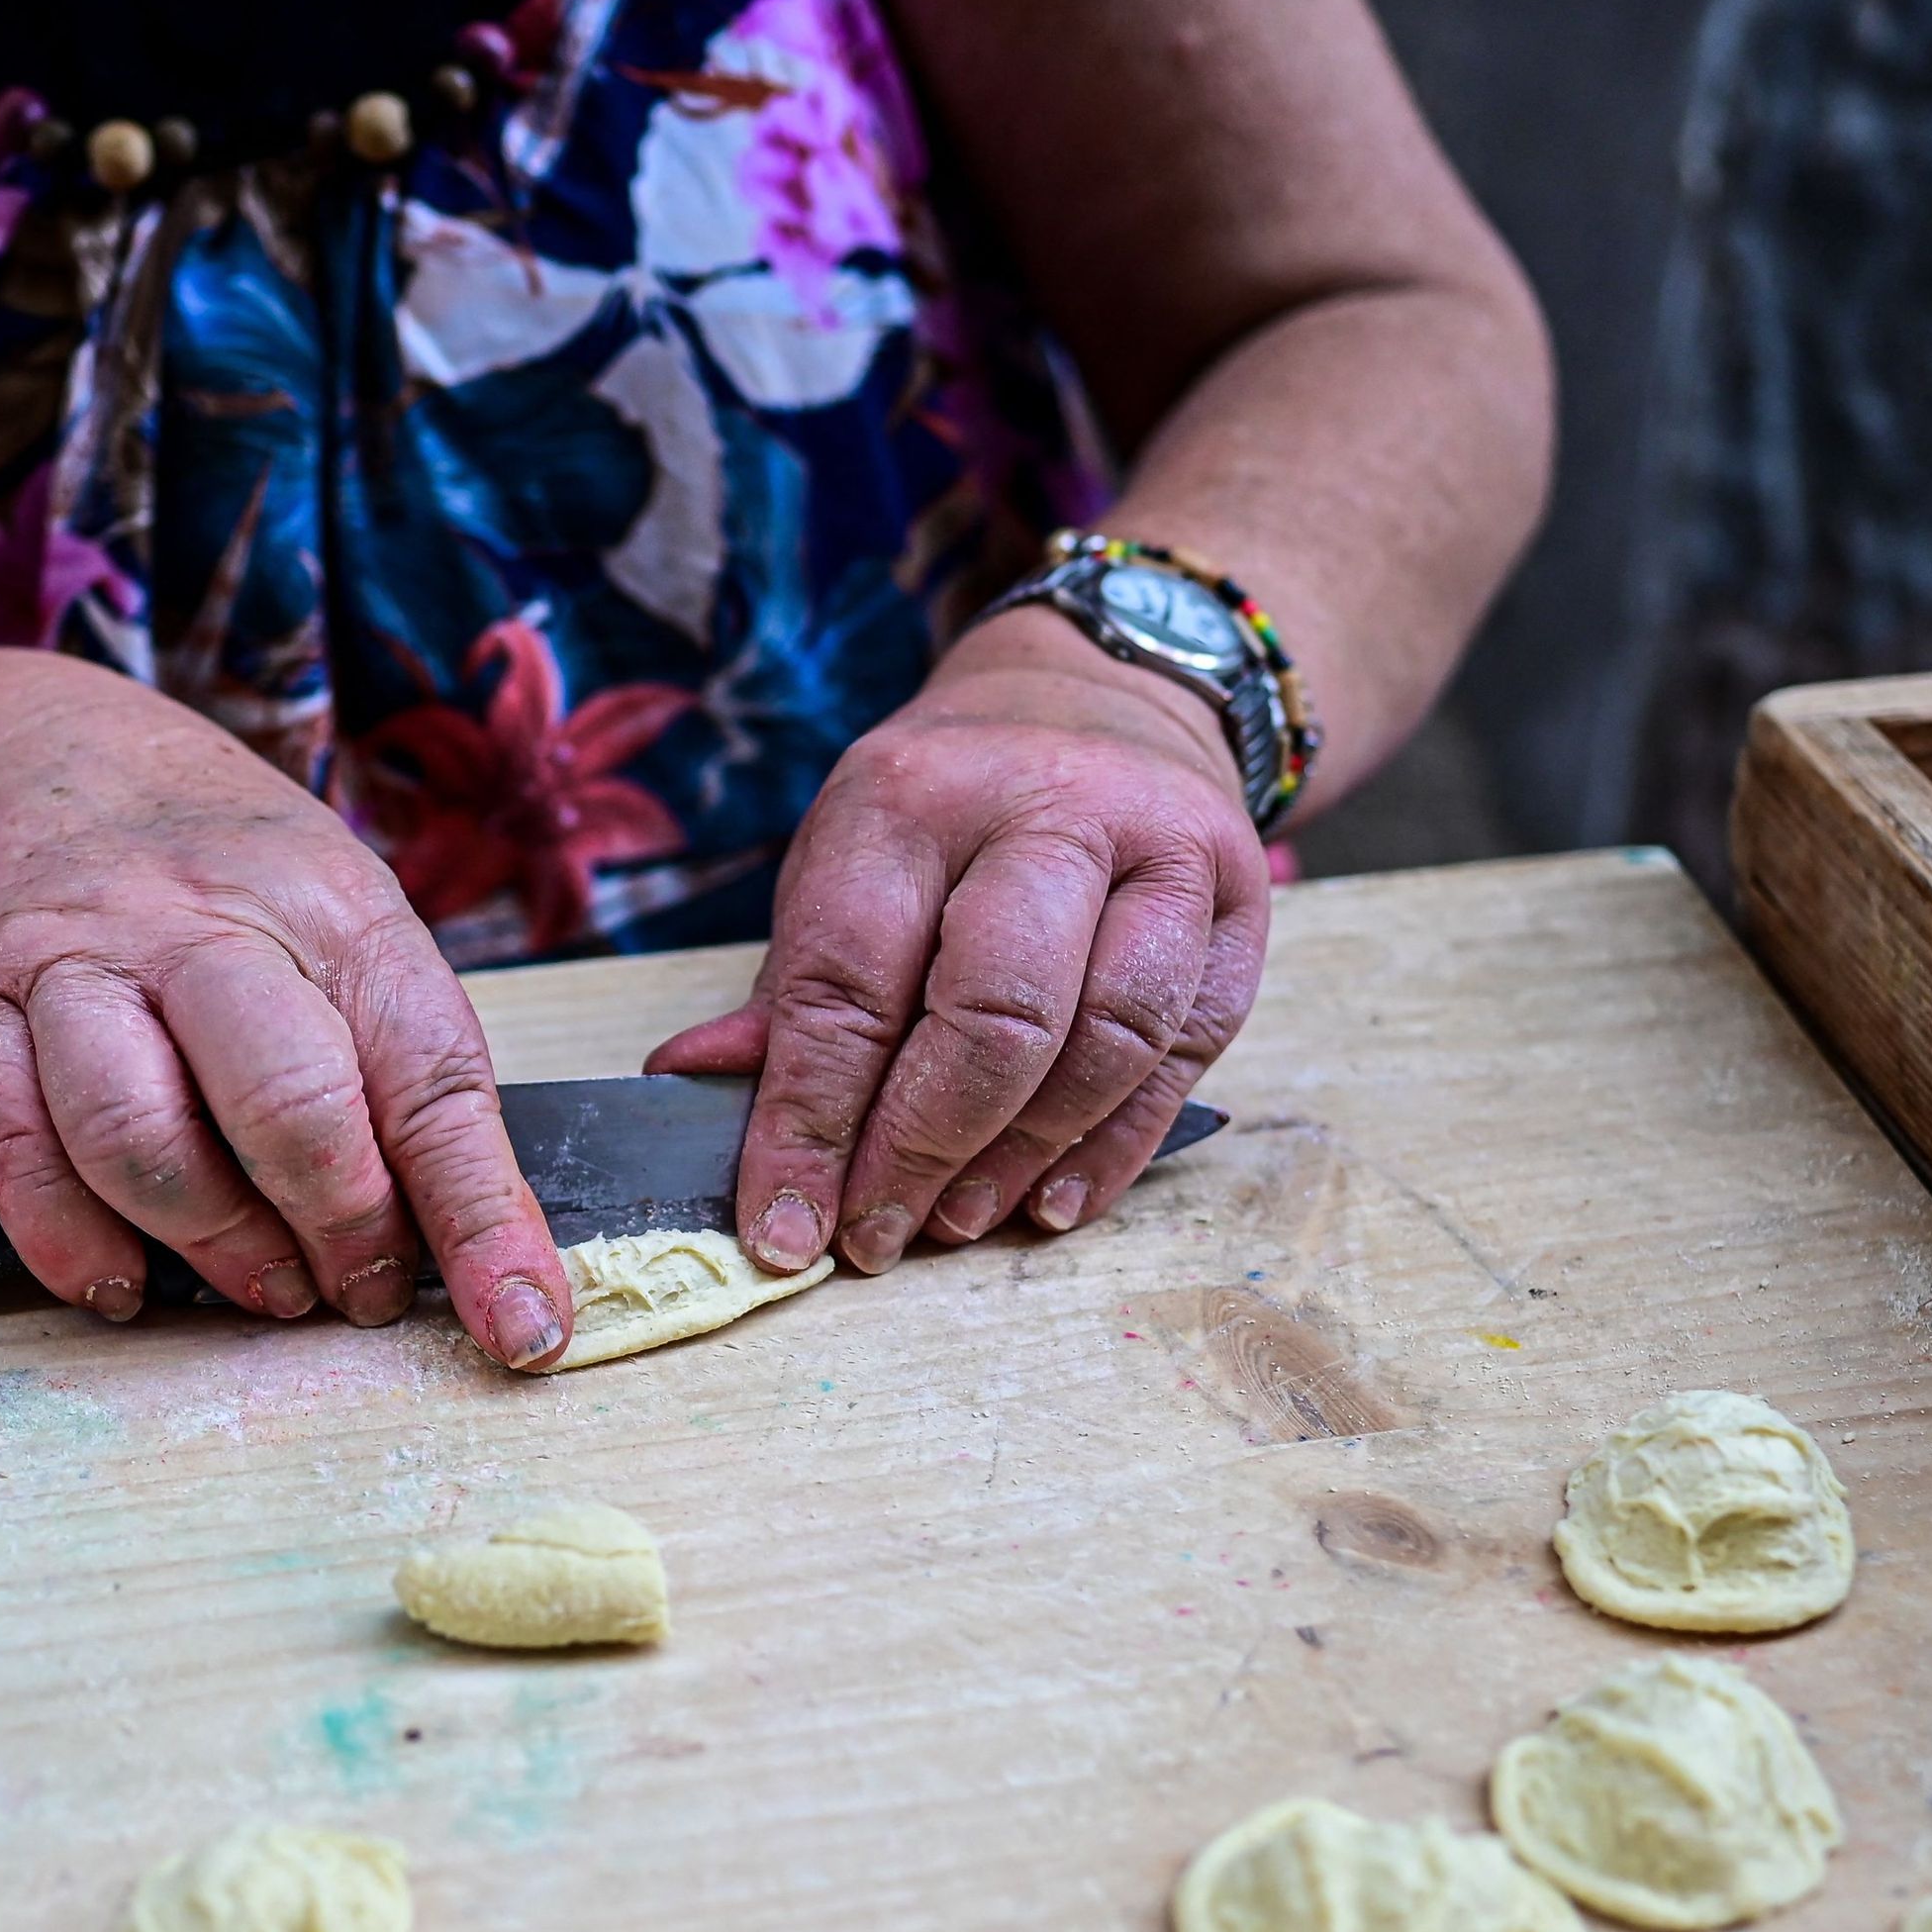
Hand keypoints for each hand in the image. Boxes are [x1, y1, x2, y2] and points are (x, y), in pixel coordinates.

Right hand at [0, 658, 574, 1366]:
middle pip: (284, 1101)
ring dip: (215, 1245)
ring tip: (265, 1285)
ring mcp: (76, 965)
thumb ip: (413, 1086)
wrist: (63, 774)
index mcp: (332, 910)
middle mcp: (197, 926)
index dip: (479, 1218)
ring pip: (136, 1136)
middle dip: (341, 1227)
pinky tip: (127, 1282)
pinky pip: (16, 1153)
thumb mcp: (357, 938)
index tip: (519, 1324)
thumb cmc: (242, 888)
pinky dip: (74, 1243)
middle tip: (361, 1290)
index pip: (428, 1078)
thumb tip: (495, 1265)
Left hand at [646, 607, 1270, 1272]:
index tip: (782, 1224)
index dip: (810, 1121)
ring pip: (1108, 1040)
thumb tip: (692, 1091)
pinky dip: (1115, 1147)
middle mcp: (1047, 807)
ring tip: (958, 1220)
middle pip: (996, 1016)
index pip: (851, 982)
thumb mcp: (846, 862)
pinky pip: (1182, 1051)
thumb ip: (790, 991)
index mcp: (911, 795)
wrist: (1103, 696)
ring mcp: (1162, 850)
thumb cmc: (950, 810)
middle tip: (877, 1235)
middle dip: (924, 1150)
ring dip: (1022, 1158)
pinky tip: (1052, 1200)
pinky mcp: (1239, 901)